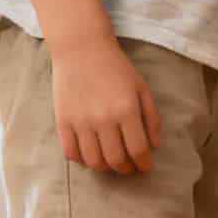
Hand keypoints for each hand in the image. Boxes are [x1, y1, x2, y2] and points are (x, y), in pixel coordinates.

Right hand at [51, 36, 160, 173]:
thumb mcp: (142, 89)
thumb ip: (151, 118)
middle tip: (129, 166)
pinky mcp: (63, 121)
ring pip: (94, 162)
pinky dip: (82, 160)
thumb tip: (154, 147)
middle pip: (116, 161)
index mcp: (127, 110)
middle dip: (126, 169)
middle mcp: (104, 119)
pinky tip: (90, 153)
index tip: (145, 166)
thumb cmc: (116, 68)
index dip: (144, 164)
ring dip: (105, 167)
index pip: (138, 150)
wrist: (81, 48)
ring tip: (110, 161)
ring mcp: (81, 122)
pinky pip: (71, 153)